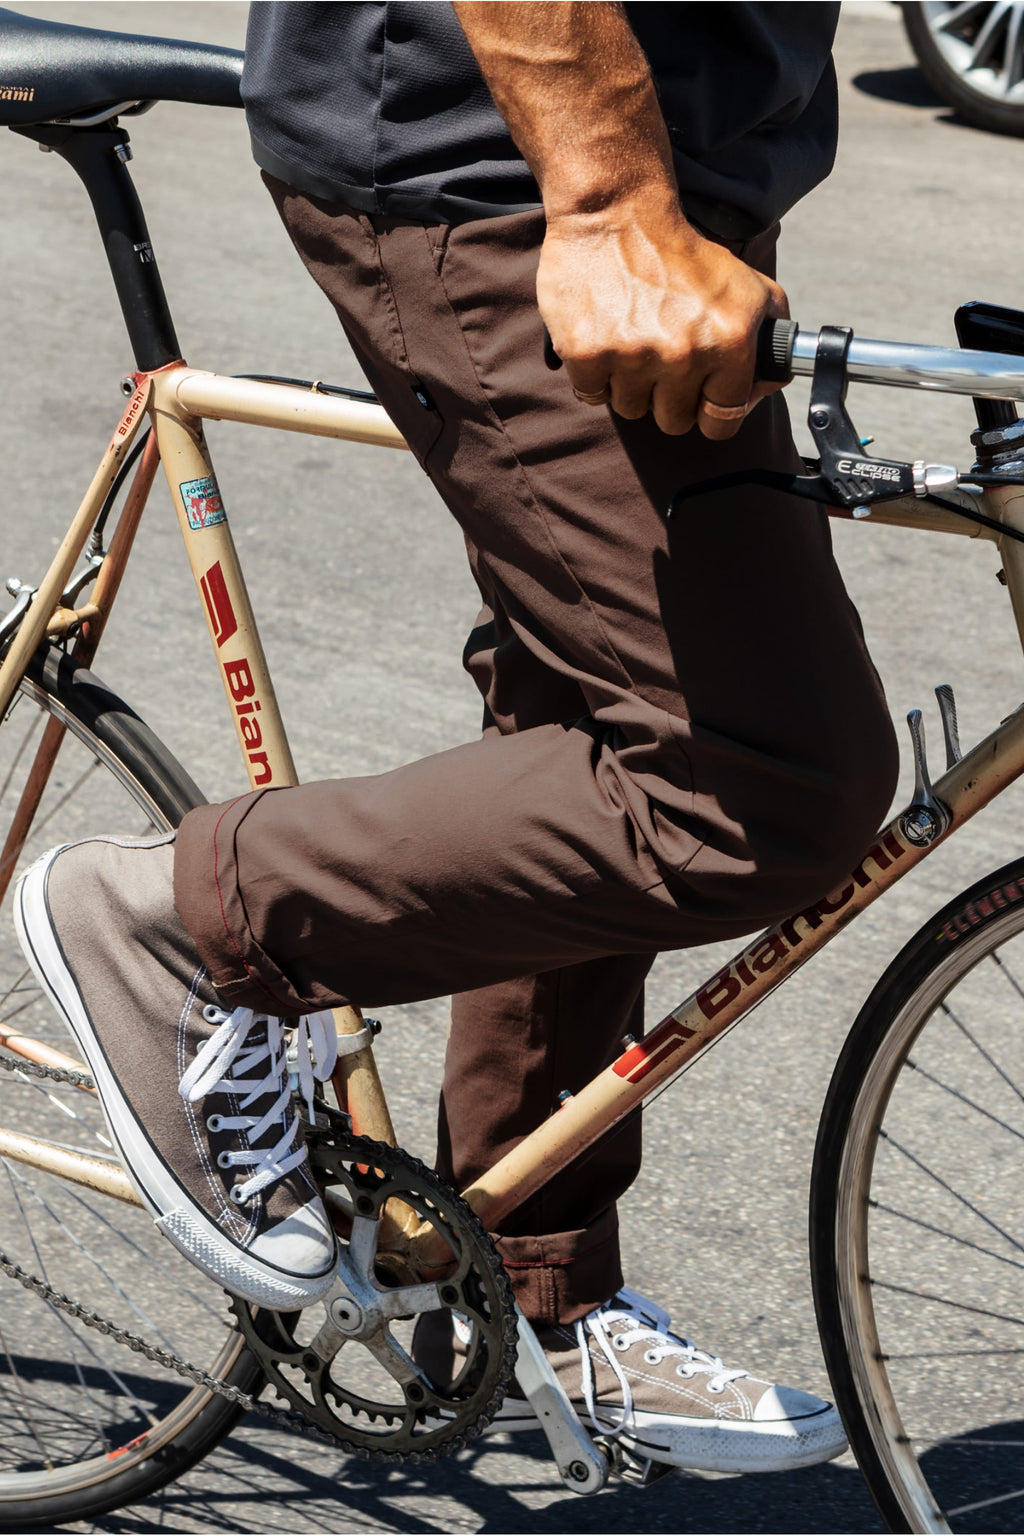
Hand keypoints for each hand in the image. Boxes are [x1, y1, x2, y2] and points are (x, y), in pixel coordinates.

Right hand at [538, 194, 788, 439]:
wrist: (617, 212)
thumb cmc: (684, 255)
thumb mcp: (747, 285)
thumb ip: (772, 337)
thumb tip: (764, 386)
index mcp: (729, 340)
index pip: (723, 421)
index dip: (712, 412)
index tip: (701, 399)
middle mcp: (683, 353)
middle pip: (675, 421)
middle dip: (670, 397)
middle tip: (662, 358)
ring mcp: (632, 355)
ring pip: (632, 409)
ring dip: (631, 385)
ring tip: (632, 342)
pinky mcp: (587, 353)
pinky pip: (593, 394)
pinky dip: (596, 375)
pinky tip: (605, 340)